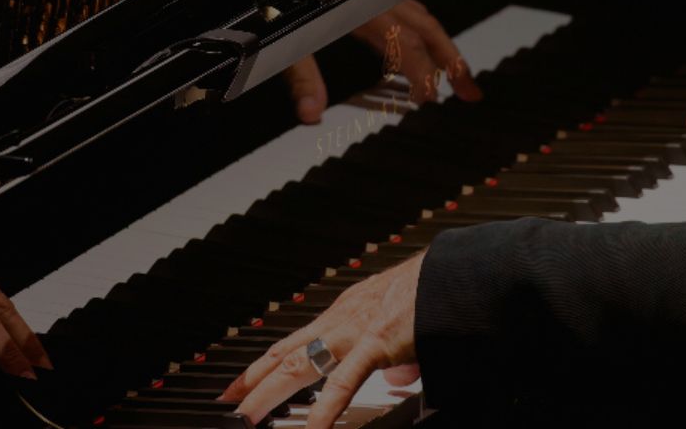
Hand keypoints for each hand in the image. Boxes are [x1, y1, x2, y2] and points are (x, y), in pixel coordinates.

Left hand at [221, 253, 422, 428]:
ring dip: (267, 392)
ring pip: (299, 364)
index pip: (295, 342)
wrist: (459, 271)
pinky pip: (344, 382)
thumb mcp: (406, 329)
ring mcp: (355, 329)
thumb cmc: (436, 294)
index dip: (266, 364)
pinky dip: (324, 410)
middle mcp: (342, 319)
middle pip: (284, 353)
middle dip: (252, 380)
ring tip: (246, 416)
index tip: (243, 384)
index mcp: (347, 313)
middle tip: (226, 403)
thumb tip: (393, 381)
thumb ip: (394, 358)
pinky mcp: (377, 342)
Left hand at [285, 0, 481, 122]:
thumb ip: (301, 76)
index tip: (431, 101)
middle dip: (453, 60)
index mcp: (361, 6)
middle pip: (427, 27)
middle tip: (471, 92)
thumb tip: (312, 114)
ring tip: (454, 74)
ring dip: (441, 45)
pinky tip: (415, 49)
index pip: (406, 44)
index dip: (422, 74)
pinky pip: (404, 8)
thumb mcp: (283, 37)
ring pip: (420, 15)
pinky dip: (419, 31)